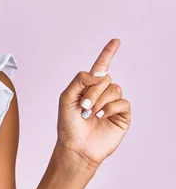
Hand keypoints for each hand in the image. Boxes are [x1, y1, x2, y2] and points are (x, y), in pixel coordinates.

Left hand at [57, 39, 131, 169]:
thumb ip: (79, 80)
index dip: (108, 53)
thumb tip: (98, 73)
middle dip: (92, 91)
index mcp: (88, 88)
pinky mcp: (122, 116)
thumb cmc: (68, 124)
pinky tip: (101, 117)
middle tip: (83, 106)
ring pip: (114, 89)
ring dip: (99, 101)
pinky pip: (122, 102)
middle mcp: (102, 94)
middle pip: (105, 78)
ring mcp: (113, 104)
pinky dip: (110, 108)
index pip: (100, 67)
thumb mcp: (66, 98)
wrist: (76, 147)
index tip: (116, 40)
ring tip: (90, 114)